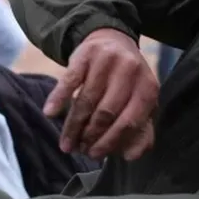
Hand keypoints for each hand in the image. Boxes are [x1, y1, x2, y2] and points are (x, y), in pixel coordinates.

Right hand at [43, 28, 157, 159]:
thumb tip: (130, 156)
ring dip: (74, 126)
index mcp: (148, 88)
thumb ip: (141, 130)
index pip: (130, 122)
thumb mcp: (140, 102)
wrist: (113, 42)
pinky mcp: (85, 55)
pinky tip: (50, 113)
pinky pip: (69, 80)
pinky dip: (58, 98)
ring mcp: (107, 61)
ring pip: (86, 100)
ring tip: (66, 143)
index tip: (95, 155)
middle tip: (79, 151)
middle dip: (91, 136)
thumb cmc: (127, 81)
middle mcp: (130, 72)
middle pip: (106, 113)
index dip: (110, 142)